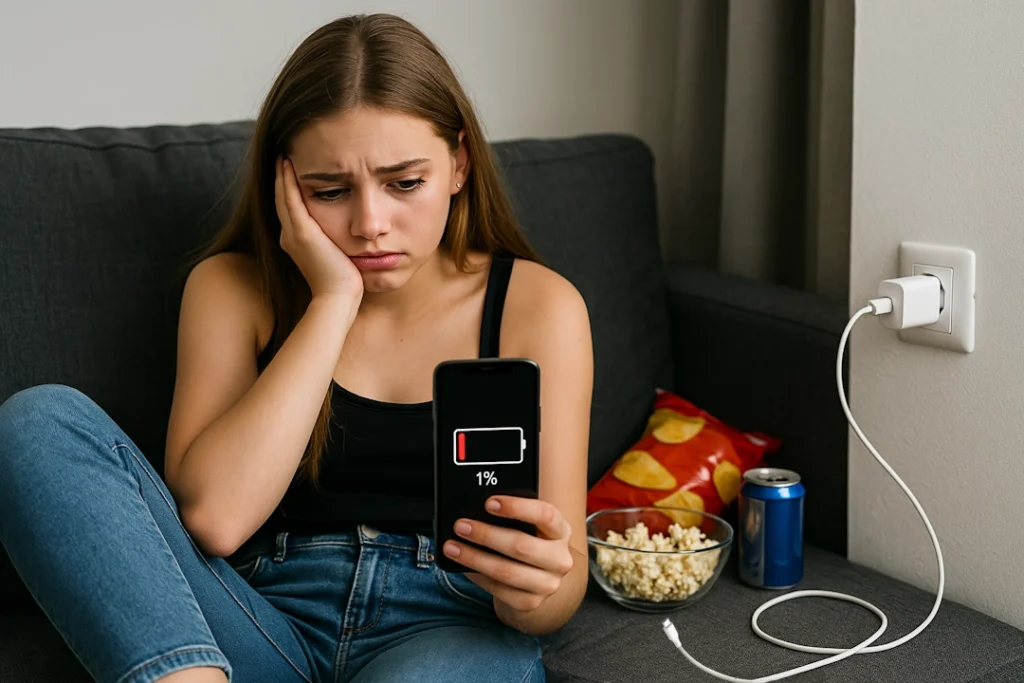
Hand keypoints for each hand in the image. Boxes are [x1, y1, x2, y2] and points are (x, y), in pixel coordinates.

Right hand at [274, 157, 362, 301]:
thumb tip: (350, 232)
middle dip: (282, 177)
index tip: (292, 169)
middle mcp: (289, 236)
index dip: (289, 188)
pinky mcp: (301, 232)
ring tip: (283, 154)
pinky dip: (287, 180)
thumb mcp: (339, 255)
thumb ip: (337, 241)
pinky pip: (290, 198)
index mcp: (297, 242)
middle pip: (282, 199)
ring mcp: (293, 234)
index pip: (291, 208)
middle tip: (282, 155)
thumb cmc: (345, 282)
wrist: (339, 297)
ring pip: (282, 196)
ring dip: (281, 174)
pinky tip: (288, 162)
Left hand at [443, 496, 574, 612]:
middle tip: (461, 526)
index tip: (489, 503)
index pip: (545, 514)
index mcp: (561, 531)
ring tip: (452, 547)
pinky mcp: (531, 602)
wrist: (542, 579)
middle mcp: (560, 559)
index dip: (517, 507)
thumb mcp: (532, 527)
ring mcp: (548, 584)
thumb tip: (478, 509)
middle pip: (521, 546)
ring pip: (506, 571)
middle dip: (486, 535)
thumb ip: (514, 517)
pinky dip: (477, 577)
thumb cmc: (531, 542)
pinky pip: (499, 590)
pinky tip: (464, 567)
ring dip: (474, 558)